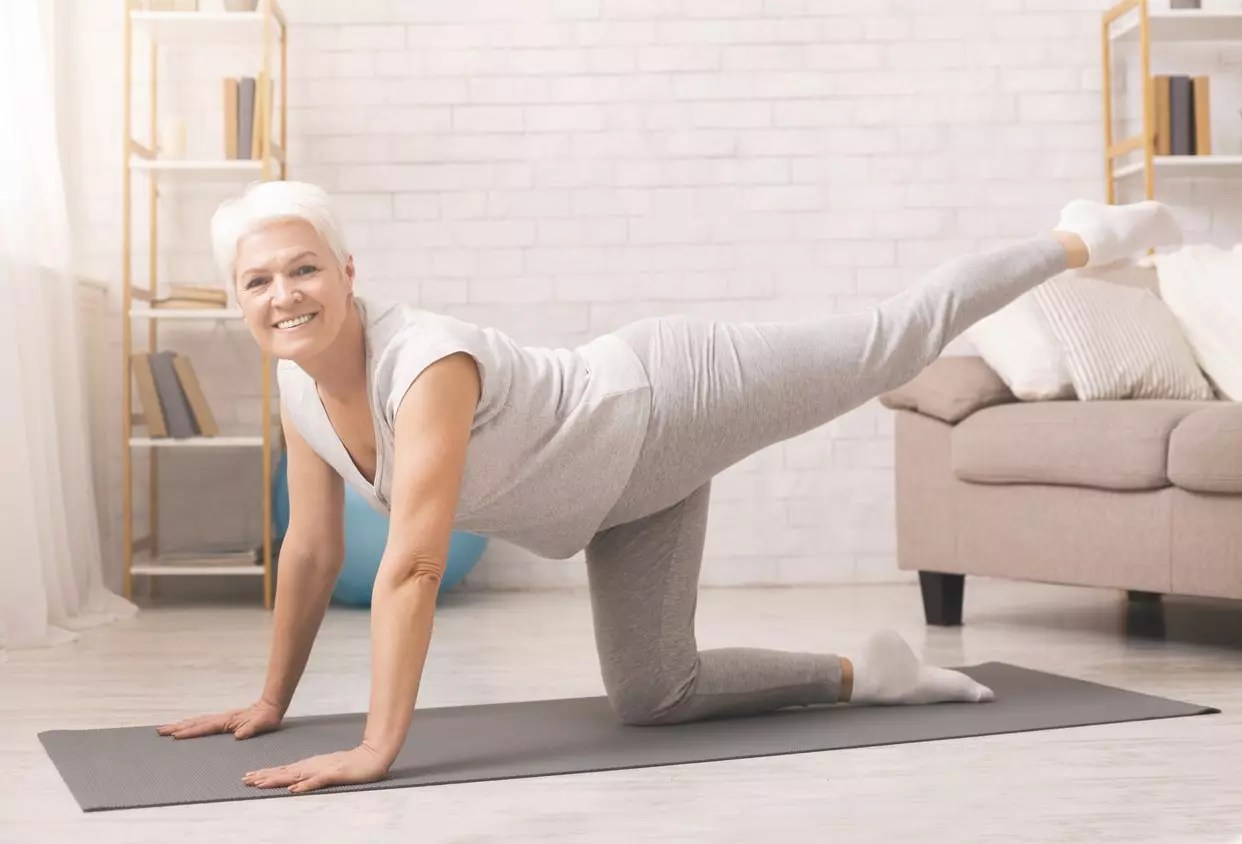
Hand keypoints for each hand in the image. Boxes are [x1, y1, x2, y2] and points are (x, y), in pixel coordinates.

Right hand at [156, 698, 283, 740]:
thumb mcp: (262, 725)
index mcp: (228, 721)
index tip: (175, 735)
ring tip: (166, 729)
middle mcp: (221, 719)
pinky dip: (191, 724)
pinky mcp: (223, 721)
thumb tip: (239, 735)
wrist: (271, 706)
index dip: (190, 732)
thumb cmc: (267, 718)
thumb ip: (250, 729)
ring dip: (181, 725)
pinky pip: (203, 723)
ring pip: (197, 721)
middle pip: (195, 722)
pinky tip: (185, 727)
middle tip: (160, 730)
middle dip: (177, 727)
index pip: (205, 727)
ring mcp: (221, 718)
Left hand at [242, 743, 390, 793]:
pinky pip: (317, 781)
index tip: (250, 777)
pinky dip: (305, 785)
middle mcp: (313, 766)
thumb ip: (312, 776)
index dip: (266, 774)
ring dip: (277, 780)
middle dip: (264, 776)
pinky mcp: (334, 775)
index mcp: (310, 766)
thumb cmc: (351, 765)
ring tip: (260, 783)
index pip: (284, 771)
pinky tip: (294, 790)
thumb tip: (294, 783)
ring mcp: (323, 770)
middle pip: (284, 772)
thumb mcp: (328, 770)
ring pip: (295, 776)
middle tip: (246, 779)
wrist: (373, 756)